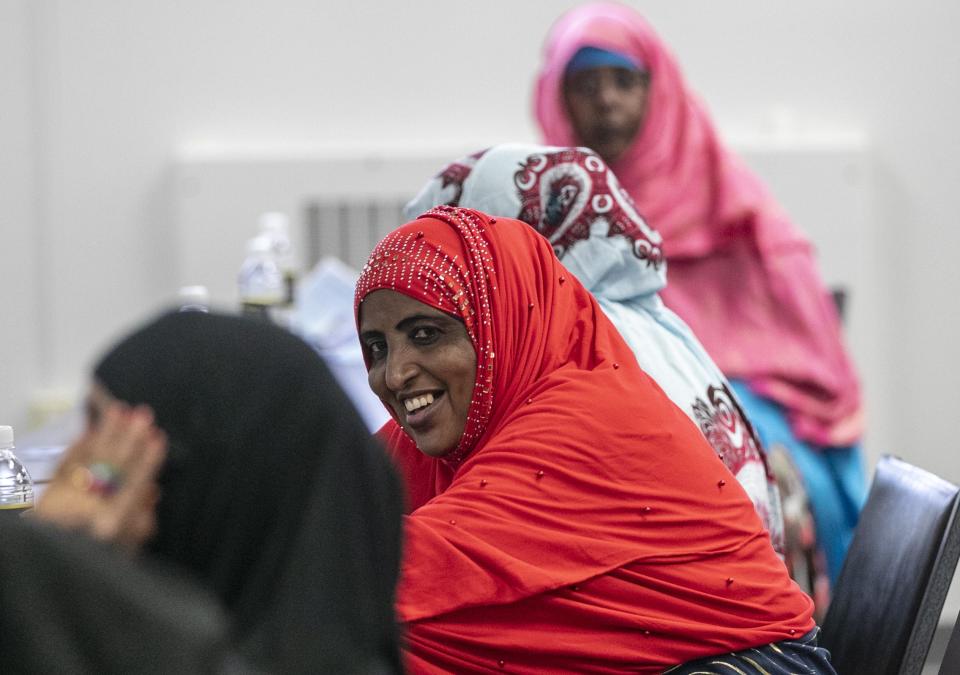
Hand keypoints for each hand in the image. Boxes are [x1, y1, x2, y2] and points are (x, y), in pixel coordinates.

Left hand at [36, 402, 166, 552]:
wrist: (47, 570)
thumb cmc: (94, 562)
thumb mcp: (126, 552)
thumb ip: (140, 524)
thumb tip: (152, 492)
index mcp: (111, 524)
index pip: (135, 485)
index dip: (148, 461)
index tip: (159, 438)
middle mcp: (88, 508)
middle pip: (112, 466)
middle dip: (129, 438)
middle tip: (143, 413)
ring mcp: (65, 499)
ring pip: (88, 459)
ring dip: (105, 433)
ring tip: (119, 410)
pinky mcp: (47, 495)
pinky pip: (64, 464)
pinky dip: (76, 446)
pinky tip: (88, 430)